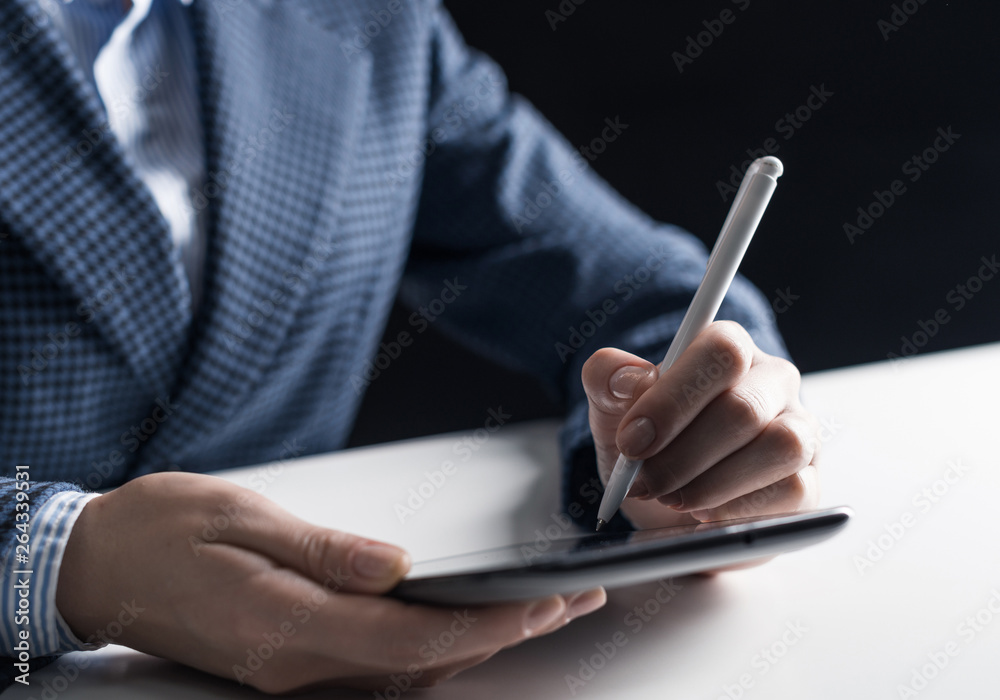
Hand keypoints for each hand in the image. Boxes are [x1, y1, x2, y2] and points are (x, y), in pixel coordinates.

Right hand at [56, 472, 605, 692]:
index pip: (411, 639)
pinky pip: (379, 666)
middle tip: (569, 604)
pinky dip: (435, 646)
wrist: (98, 566)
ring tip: (538, 610)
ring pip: (408, 671)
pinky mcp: (289, 663)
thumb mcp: (243, 518)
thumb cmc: (163, 530)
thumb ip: (325, 549)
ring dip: (478, 642)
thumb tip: (398, 565)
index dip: (485, 625)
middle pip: (423, 663)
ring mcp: (293, 672)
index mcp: (287, 626)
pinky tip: (466, 624)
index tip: (543, 605)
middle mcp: (296, 664)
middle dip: (503, 635)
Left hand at [581, 321, 819, 528]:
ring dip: (714, 483)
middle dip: (683, 456)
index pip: (721, 352)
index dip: (674, 400)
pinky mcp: (807, 480)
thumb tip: (626, 378)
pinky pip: (793, 491)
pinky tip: (704, 513)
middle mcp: (772, 382)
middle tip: (644, 483)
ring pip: (780, 447)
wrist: (662, 495)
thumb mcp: (612, 407)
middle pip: (744, 408)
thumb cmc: (646, 440)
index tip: (632, 441)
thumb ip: (607, 379)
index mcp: (728, 349)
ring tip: (672, 499)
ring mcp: (799, 430)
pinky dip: (739, 508)